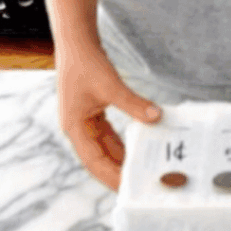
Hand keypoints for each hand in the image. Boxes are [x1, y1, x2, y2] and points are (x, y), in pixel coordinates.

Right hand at [55, 41, 161, 190]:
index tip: (128, 188)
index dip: (110, 176)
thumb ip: (133, 103)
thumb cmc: (87, 62)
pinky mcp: (92, 112)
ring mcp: (84, 121)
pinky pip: (108, 133)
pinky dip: (122, 140)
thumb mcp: (111, 85)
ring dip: (121, 156)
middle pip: (99, 157)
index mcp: (74, 128)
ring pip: (105, 146)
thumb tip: (156, 116)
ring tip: (141, 170)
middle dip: (118, 171)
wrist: (76, 42)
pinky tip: (138, 145)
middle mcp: (77, 128)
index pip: (94, 161)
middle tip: (140, 184)